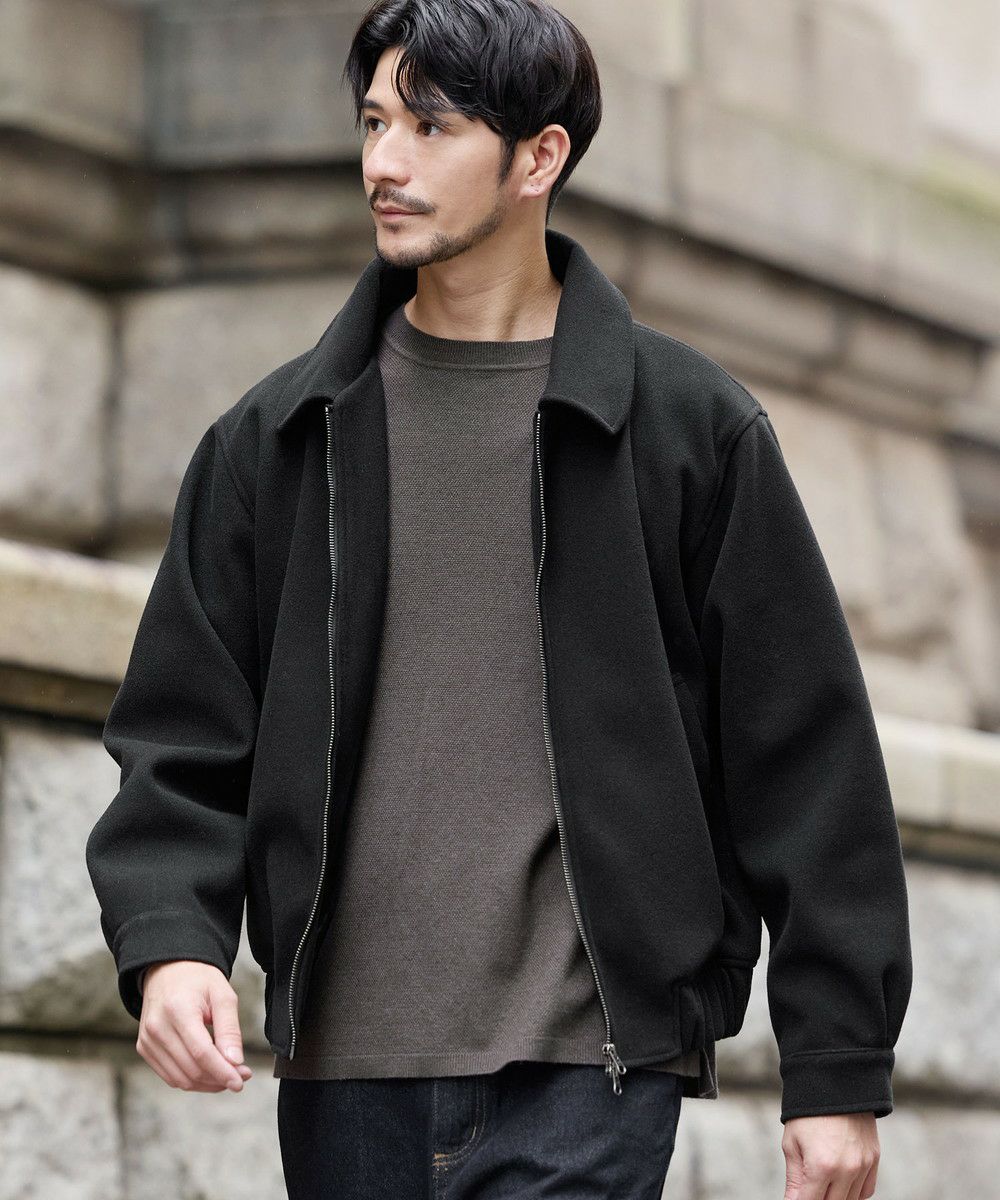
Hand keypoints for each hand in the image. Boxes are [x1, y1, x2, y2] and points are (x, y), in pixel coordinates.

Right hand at [137, 961, 253, 1092]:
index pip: (201, 1053)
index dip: (222, 1072)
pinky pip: (170, 1075)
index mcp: (178, 1010)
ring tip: (227, 1074)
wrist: (168, 969)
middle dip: (219, 1079)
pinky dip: (191, 1080)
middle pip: (191, 1069)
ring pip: (180, 1079)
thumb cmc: (199, 979)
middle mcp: (157, 1027)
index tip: (240, 1082)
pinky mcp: (144, 1048)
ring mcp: (147, 1040)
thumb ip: (229, 1030)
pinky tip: (209, 1072)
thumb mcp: (223, 995)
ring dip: (206, 1084)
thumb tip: (235, 1062)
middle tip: (241, 1075)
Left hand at [782, 1112, 879, 1198]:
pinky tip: (840, 1184)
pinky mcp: (874, 1159)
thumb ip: (794, 1180)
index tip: (795, 1199)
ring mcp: (863, 1166)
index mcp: (821, 1166)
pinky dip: (854, 1193)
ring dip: (835, 1197)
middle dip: (817, 1198)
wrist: (836, 1083)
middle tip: (808, 1188)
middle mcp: (846, 1170)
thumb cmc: (808, 1113)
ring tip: (821, 1183)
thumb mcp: (792, 1143)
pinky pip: (866, 1191)